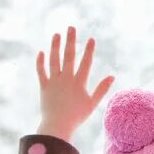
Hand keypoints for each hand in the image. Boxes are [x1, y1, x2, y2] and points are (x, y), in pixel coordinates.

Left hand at [35, 26, 114, 141]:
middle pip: (69, 56)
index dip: (89, 50)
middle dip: (70, 40)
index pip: (86, 62)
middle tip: (71, 28)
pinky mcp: (43, 86)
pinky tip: (41, 52)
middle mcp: (66, 79)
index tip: (91, 39)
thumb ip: (102, 89)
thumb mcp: (93, 103)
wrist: (57, 126)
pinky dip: (40, 61)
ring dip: (55, 46)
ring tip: (56, 34)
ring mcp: (54, 82)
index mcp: (79, 82)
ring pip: (54, 60)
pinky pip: (41, 71)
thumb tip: (112, 76)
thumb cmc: (77, 116)